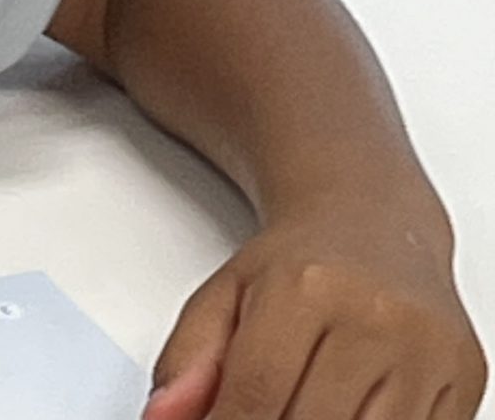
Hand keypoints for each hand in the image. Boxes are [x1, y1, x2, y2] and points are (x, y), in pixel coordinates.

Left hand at [144, 208, 486, 419]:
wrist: (372, 223)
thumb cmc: (296, 264)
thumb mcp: (222, 295)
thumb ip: (186, 360)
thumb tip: (160, 418)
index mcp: (306, 288)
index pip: (256, 395)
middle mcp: (378, 318)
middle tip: (252, 414)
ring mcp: (429, 352)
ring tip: (292, 408)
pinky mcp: (464, 381)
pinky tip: (341, 411)